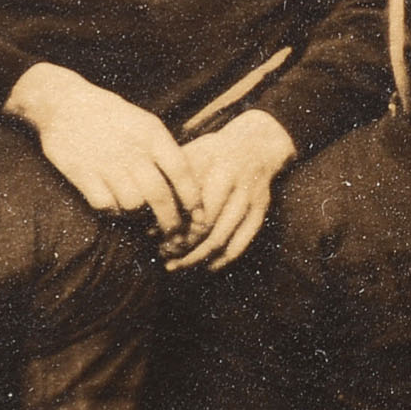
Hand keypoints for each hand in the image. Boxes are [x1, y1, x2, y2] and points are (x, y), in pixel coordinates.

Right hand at [9, 65, 201, 242]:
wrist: (63, 103)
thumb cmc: (109, 115)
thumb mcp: (143, 122)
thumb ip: (162, 150)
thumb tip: (186, 185)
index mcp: (152, 133)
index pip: (181, 171)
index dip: (192, 198)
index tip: (197, 215)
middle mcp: (132, 149)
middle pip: (160, 196)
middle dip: (170, 221)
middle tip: (172, 232)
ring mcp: (107, 162)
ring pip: (134, 205)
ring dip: (139, 216)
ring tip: (140, 216)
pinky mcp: (83, 173)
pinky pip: (106, 205)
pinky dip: (114, 212)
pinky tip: (115, 208)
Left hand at [164, 110, 294, 272]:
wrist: (257, 143)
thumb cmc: (214, 151)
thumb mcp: (193, 154)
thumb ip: (173, 182)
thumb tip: (148, 220)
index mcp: (219, 169)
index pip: (195, 208)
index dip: (176, 229)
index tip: (158, 240)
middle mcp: (238, 186)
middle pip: (209, 228)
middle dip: (185, 247)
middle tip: (166, 257)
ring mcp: (252, 200)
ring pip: (224, 240)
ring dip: (199, 258)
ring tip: (179, 266)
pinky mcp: (261, 212)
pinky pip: (242, 243)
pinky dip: (223, 259)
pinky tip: (207, 266)